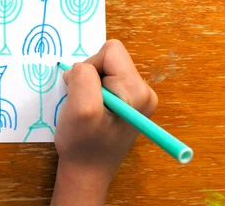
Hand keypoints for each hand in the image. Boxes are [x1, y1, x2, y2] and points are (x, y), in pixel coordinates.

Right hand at [51, 40, 157, 205]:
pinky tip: (92, 112)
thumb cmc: (83, 144)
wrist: (87, 172)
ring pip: (105, 69)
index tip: (84, 92)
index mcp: (138, 91)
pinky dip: (92, 92)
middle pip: (109, 58)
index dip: (90, 67)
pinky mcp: (128, 102)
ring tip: (88, 110)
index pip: (110, 52)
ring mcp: (137, 97)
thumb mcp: (80, 108)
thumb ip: (83, 77)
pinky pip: (105, 81)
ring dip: (89, 85)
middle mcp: (144, 91)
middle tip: (84, 103)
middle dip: (90, 76)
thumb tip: (83, 67)